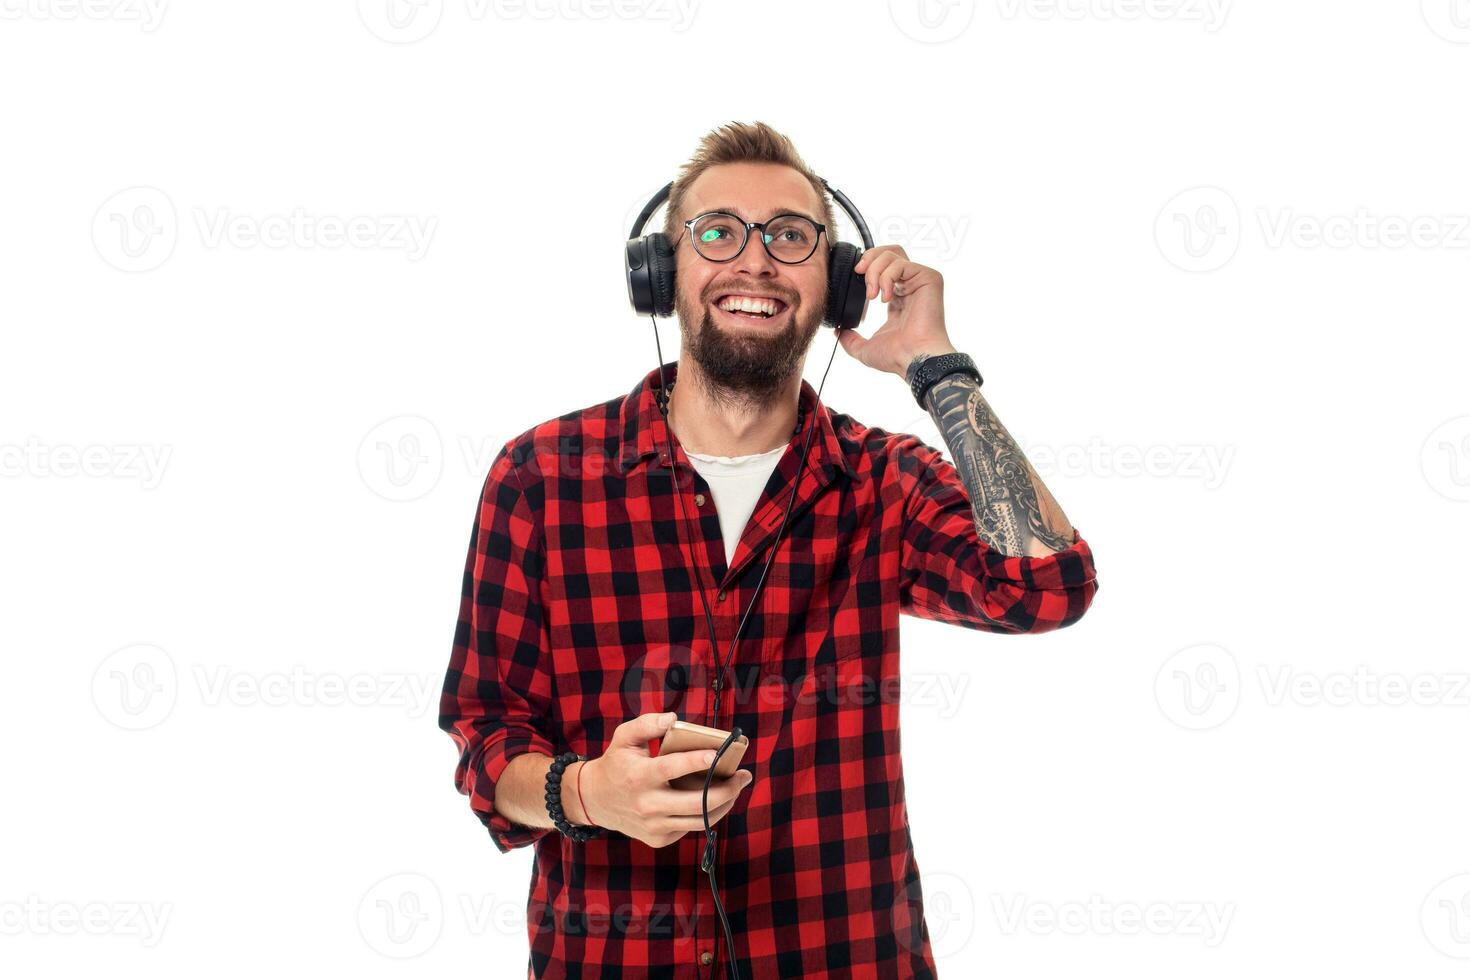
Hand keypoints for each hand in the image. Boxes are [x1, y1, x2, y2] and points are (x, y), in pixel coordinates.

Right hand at [575, 711, 753, 848]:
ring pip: (700, 821)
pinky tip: (715, 800)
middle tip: (744, 776)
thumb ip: (647, 723)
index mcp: (638, 777)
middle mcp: (646, 805)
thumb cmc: (617, 762)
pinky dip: (707, 814)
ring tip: (737, 788)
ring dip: (725, 805)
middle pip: (696, 803)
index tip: (717, 753)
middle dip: (727, 790)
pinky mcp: (658, 839)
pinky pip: (690, 828)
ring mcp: (653, 826)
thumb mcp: (624, 737)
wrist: (595, 800)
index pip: (671, 769)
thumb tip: (674, 719)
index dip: (695, 762)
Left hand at [839, 244, 956, 377]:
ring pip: (893, 254)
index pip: (883, 267)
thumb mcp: (865, 349)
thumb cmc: (898, 356)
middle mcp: (910, 285)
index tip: (855, 276)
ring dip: (875, 271)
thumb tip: (838, 332)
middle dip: (869, 259)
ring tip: (872, 294)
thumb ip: (850, 339)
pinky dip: (887, 278)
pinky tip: (885, 298)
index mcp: (898, 297)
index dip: (866, 266)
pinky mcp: (929, 278)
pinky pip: (901, 264)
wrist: (914, 359)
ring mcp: (920, 280)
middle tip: (858, 274)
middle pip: (888, 252)